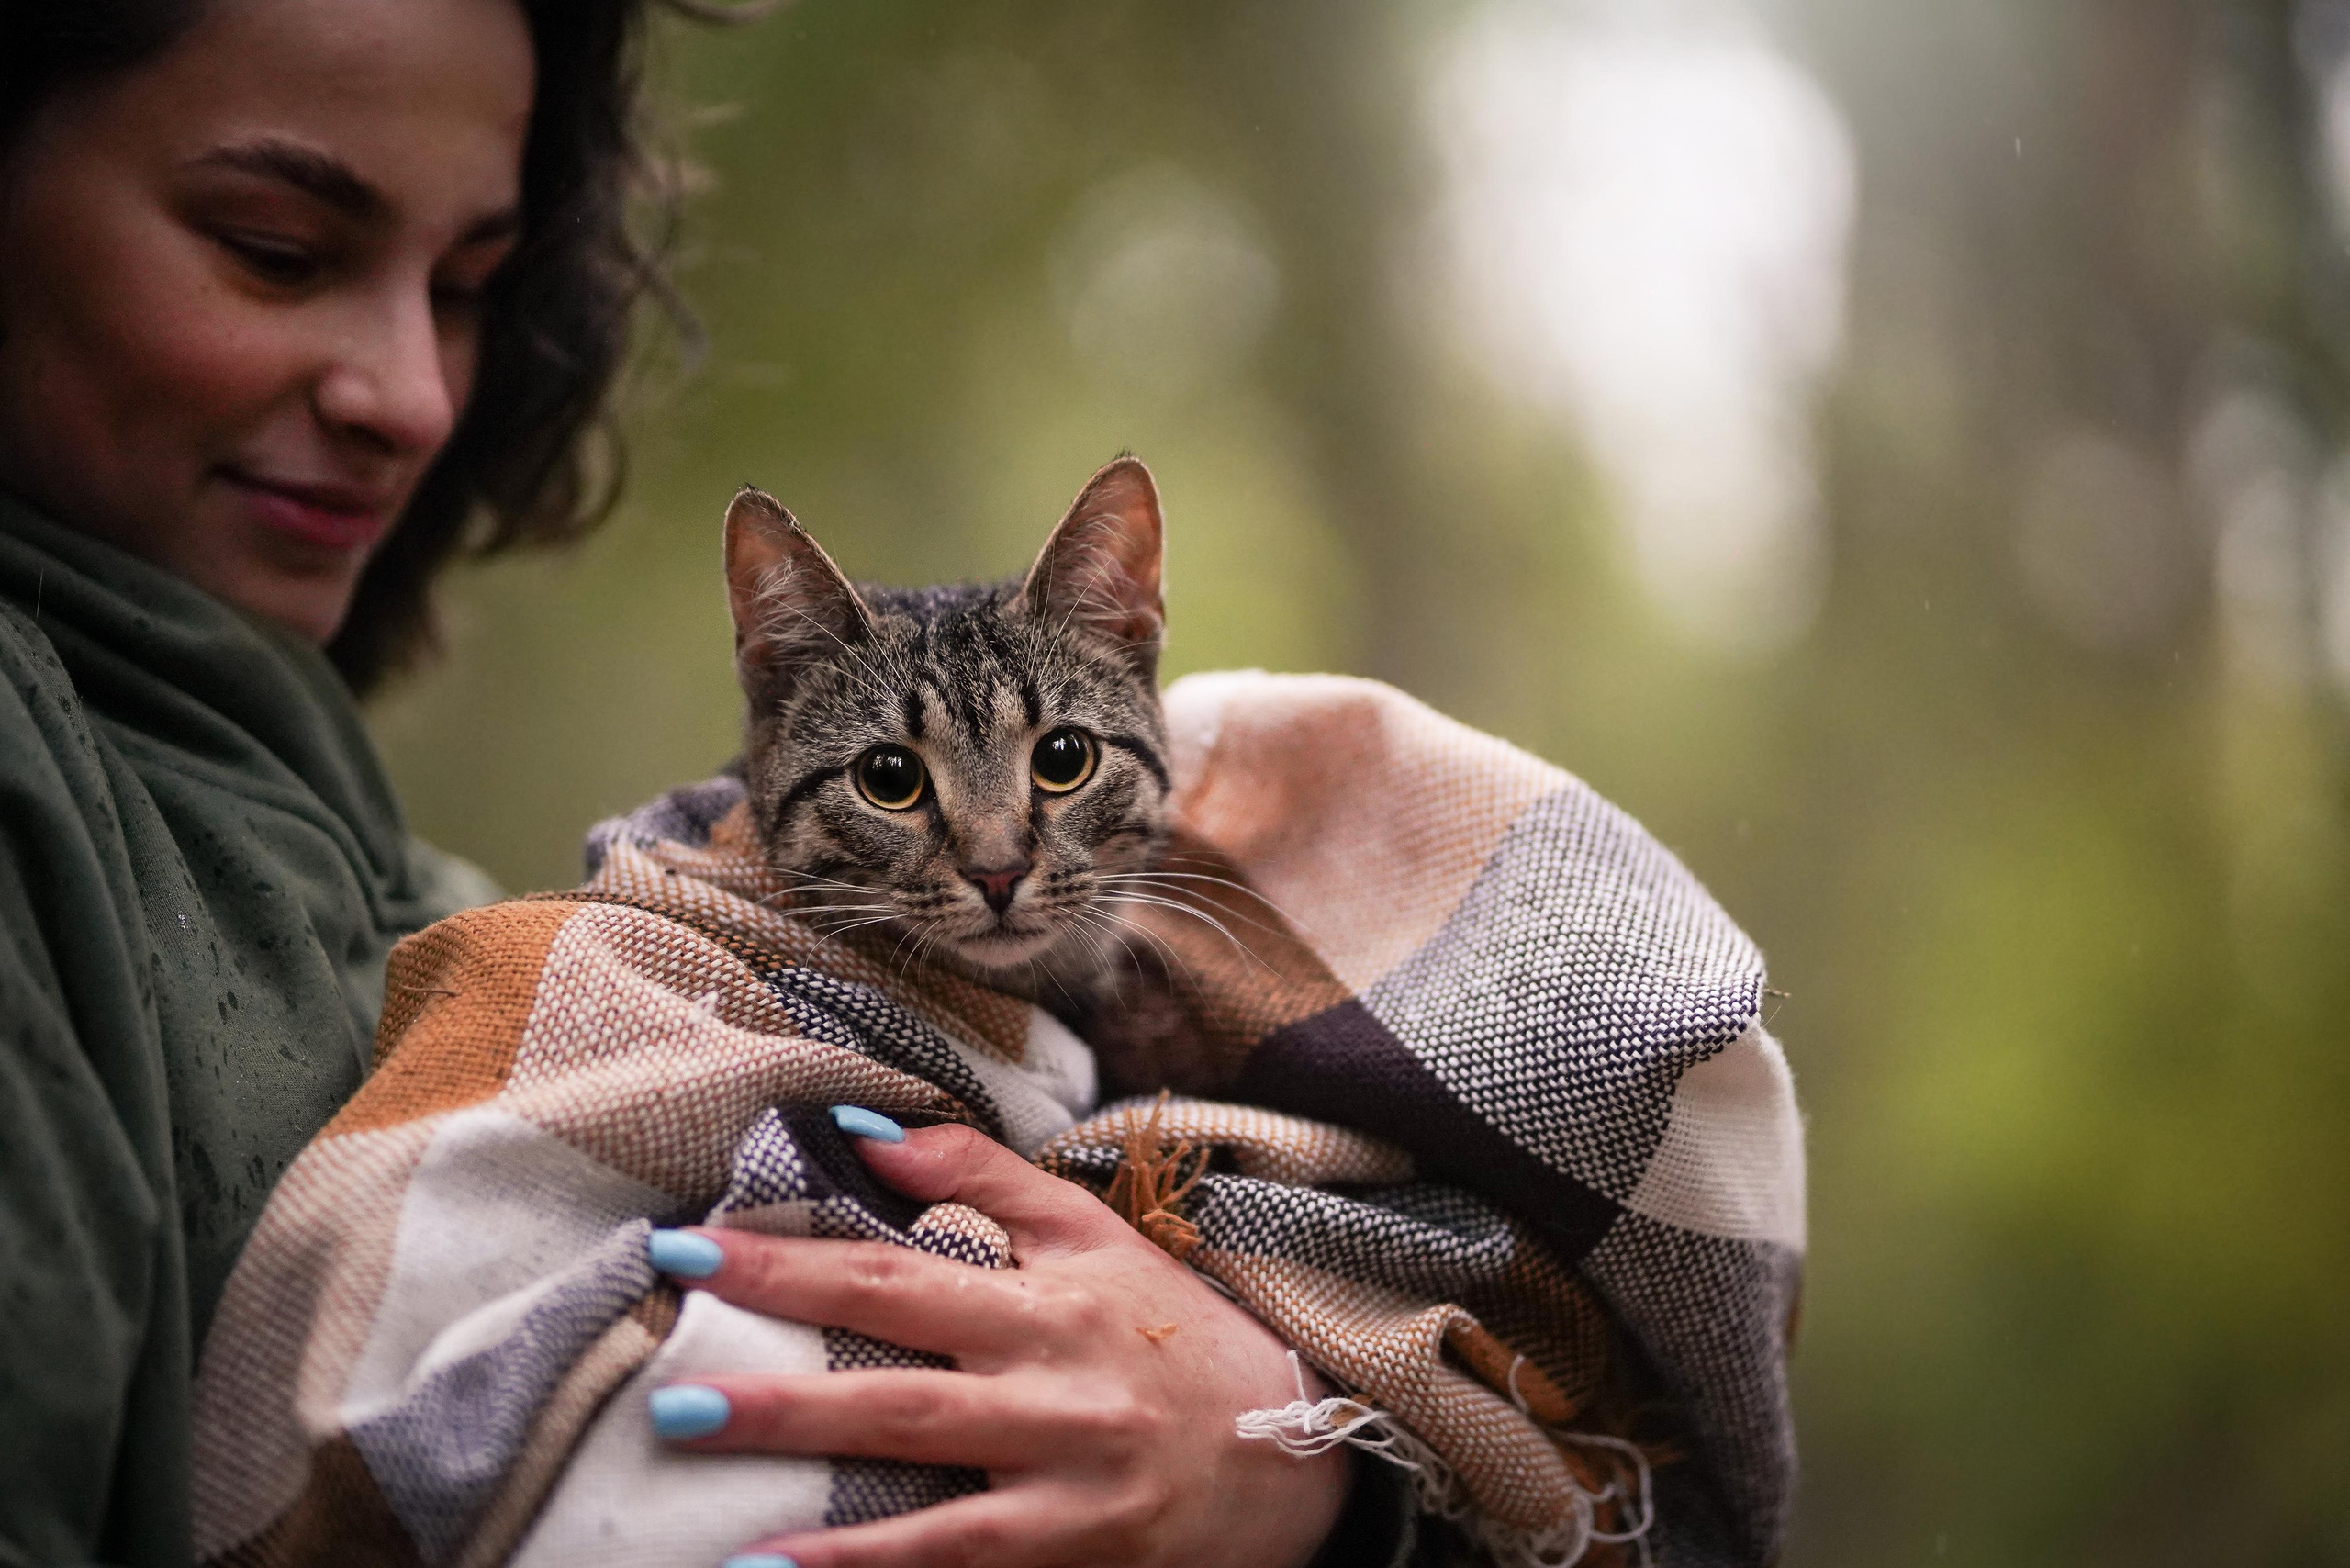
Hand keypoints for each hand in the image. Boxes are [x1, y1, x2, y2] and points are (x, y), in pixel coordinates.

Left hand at [650, 1118, 1350, 1567]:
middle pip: (904, 1398)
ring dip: (833, 1539)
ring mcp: (1074, 1494)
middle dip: (785, 1402)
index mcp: (1049, 1301)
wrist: (1304, 1449)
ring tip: (733, 1548)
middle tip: (672, 1404)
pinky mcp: (1086, 1564)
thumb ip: (981, 1177)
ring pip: (941, 1519)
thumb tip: (865, 1130)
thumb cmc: (1178, 1330)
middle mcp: (1059, 1397)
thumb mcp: (1094, 1233)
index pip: (896, 1272)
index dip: (790, 1261)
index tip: (688, 1249)